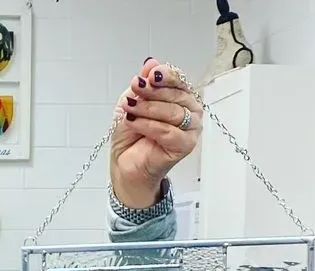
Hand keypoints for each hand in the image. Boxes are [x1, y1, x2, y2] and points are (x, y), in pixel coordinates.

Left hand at [110, 58, 202, 208]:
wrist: (125, 164)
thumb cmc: (131, 136)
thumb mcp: (132, 101)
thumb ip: (144, 83)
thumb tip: (151, 63)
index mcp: (180, 97)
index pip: (178, 80)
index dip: (163, 76)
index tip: (147, 76)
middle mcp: (189, 111)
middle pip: (176, 94)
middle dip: (152, 91)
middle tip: (135, 89)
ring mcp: (190, 129)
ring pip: (173, 112)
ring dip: (148, 108)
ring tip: (130, 109)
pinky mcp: (185, 145)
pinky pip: (168, 131)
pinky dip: (149, 125)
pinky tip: (133, 122)